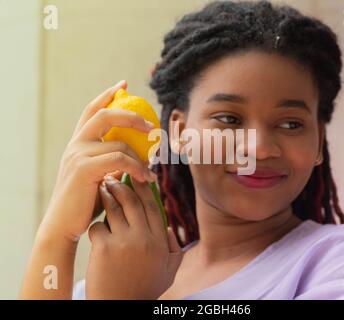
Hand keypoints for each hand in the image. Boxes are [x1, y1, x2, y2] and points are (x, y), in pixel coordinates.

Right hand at [39, 80, 155, 241]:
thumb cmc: (85, 203)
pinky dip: (137, 168)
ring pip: (119, 143)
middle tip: (151, 124)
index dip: (107, 95)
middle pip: (103, 115)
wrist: (65, 225)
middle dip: (129, 114)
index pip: (92, 111)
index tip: (124, 85)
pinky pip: (119, 160)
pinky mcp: (84, 168)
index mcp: (78, 143)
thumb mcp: (99, 177)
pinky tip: (145, 178)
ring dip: (141, 157)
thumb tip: (135, 156)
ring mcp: (78, 155)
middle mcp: (76, 145)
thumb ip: (111, 163)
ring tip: (152, 171)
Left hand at [85, 175, 182, 299]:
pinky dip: (96, 226)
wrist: (120, 308)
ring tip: (102, 188)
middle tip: (115, 176)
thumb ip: (173, 249)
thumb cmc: (143, 290)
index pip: (153, 207)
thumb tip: (167, 229)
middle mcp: (144, 238)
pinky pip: (98, 227)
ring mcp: (123, 242)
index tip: (139, 177)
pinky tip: (96, 229)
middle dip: (124, 184)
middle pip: (134, 201)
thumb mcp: (168, 272)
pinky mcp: (104, 248)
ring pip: (115, 208)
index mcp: (159, 242)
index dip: (145, 189)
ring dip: (107, 195)